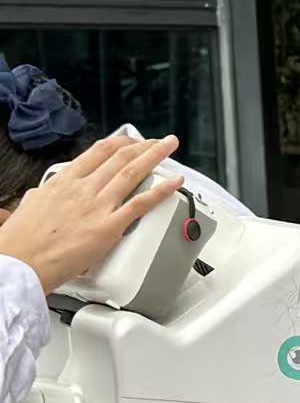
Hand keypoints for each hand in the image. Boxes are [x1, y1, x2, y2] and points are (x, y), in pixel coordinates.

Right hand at [0, 135, 182, 292]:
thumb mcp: (32, 204)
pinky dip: (161, 191)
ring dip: (155, 157)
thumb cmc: (23, 240)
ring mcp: (97, 206)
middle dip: (144, 146)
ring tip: (170, 147)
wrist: (20, 261)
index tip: (133, 141)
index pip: (98, 152)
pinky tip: (175, 183)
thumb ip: (48, 194)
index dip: (120, 143)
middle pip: (119, 158)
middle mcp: (83, 189)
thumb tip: (50, 192)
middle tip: (161, 142)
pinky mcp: (108, 227)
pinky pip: (140, 205)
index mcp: (64, 181)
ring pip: (132, 173)